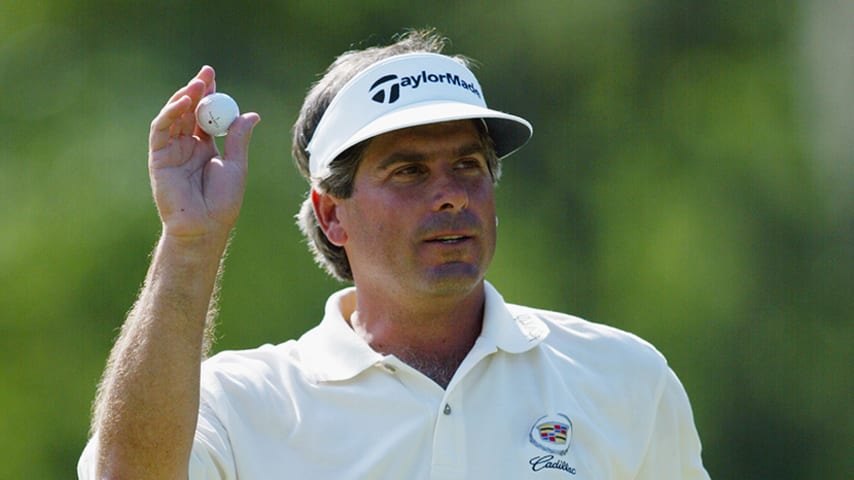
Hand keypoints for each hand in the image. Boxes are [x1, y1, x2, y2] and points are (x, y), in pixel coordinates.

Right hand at [148, 66, 259, 241]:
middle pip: (189, 111)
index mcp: (206, 148)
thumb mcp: (236, 166)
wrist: (205, 226)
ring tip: (198, 84)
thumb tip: (251, 114)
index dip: (210, 96)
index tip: (215, 77)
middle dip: (196, 90)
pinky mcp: (158, 157)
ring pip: (174, 116)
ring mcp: (171, 151)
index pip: (206, 115)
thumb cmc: (222, 202)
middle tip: (206, 73)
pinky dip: (170, 113)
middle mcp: (187, 146)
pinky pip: (161, 130)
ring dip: (185, 98)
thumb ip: (239, 139)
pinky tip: (184, 102)